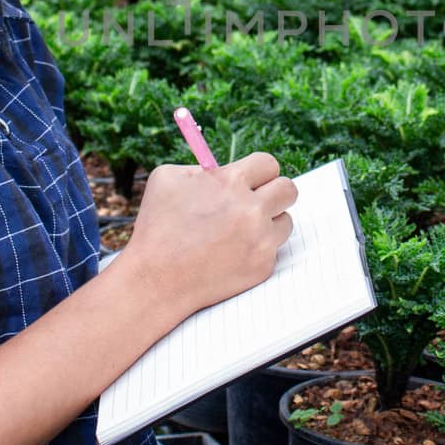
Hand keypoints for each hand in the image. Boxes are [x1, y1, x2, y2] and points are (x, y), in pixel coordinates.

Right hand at [116, 151, 297, 315]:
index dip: (259, 172)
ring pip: (285, 222)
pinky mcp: (262, 266)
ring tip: (239, 231)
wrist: (155, 280)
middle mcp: (252, 210)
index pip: (268, 164)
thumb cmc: (156, 227)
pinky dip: (257, 250)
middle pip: (289, 190)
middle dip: (275, 192)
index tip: (253, 180)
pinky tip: (231, 254)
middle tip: (259, 200)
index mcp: (231, 182)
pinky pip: (272, 249)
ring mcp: (260, 240)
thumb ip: (200, 167)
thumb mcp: (167, 179)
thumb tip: (221, 168)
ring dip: (268, 223)